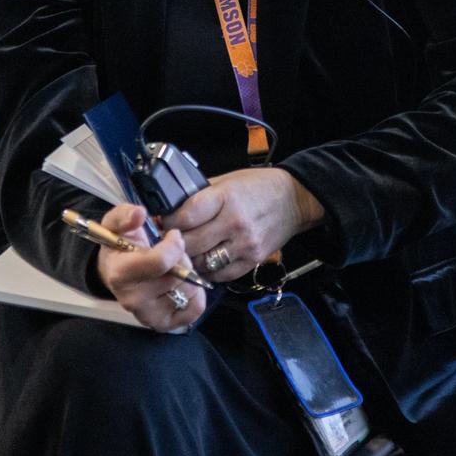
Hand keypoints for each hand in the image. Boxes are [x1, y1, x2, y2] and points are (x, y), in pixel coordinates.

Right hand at [94, 203, 205, 330]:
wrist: (115, 272)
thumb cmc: (120, 245)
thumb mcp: (115, 223)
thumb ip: (125, 215)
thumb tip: (139, 213)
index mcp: (121, 274)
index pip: (161, 262)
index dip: (174, 244)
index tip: (172, 235)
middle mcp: (133, 300)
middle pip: (178, 276)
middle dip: (181, 258)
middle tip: (172, 253)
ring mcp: (147, 315)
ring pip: (189, 291)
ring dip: (188, 275)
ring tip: (175, 268)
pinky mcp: (162, 325)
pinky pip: (194, 310)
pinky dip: (195, 295)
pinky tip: (181, 284)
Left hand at [165, 169, 324, 283]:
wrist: (294, 199)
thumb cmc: (258, 187)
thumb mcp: (226, 181)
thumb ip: (200, 195)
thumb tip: (169, 209)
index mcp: (226, 197)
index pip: (186, 216)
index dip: (168, 222)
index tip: (161, 223)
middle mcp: (235, 222)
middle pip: (191, 243)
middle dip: (174, 244)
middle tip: (166, 242)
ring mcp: (245, 244)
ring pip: (203, 262)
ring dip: (190, 260)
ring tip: (185, 253)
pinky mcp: (252, 260)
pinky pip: (221, 274)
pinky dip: (208, 270)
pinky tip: (204, 261)